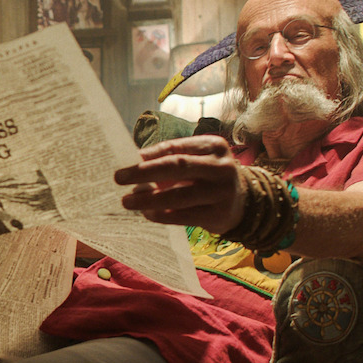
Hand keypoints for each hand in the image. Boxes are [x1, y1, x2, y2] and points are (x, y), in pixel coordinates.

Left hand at [114, 135, 244, 232]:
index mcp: (214, 146)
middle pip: (178, 166)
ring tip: (127, 201)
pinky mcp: (219, 214)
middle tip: (119, 178)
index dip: (151, 154)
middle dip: (145, 172)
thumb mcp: (198, 161)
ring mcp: (222, 191)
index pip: (177, 147)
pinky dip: (163, 215)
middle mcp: (221, 166)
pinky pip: (184, 216)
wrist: (243, 203)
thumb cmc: (209, 177)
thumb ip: (172, 159)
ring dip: (149, 199)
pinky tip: (147, 214)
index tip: (128, 159)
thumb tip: (135, 163)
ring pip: (179, 195)